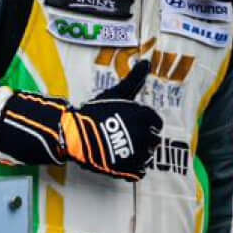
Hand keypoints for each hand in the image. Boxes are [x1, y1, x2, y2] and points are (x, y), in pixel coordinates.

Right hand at [0, 60, 163, 181]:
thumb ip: (134, 78)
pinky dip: (133, 169)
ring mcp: (138, 154)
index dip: (145, 123)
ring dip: (138, 154)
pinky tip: (122, 163)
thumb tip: (147, 61)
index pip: (156, 122)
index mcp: (145, 116)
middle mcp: (146, 134)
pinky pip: (140, 172)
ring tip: (121, 149)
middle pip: (154, 140)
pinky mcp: (129, 169)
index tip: (132, 124)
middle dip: (142, 139)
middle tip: (125, 137)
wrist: (75, 134)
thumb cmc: (95, 111)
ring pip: (148, 156)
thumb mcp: (117, 92)